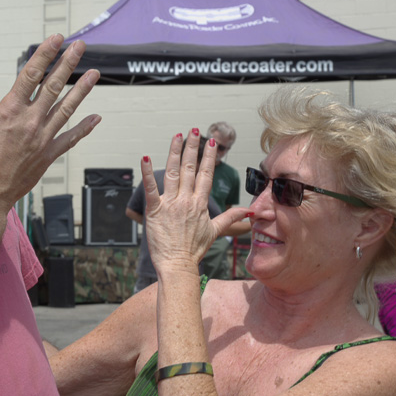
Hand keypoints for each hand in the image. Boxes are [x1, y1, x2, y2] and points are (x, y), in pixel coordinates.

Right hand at [0, 34, 100, 212]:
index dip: (45, 54)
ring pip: (67, 108)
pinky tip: (96, 117)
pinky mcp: (49, 155)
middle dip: (68, 63)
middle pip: (54, 86)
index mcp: (10, 110)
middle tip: (80, 46)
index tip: (56, 39)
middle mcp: (30, 121)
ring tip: (95, 73)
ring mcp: (42, 139)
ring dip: (82, 89)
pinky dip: (84, 128)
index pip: (31, 74)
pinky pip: (71, 139)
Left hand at [142, 132, 249, 274]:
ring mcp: (170, 204)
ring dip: (175, 153)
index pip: (206, 174)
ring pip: (173, 173)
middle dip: (192, 147)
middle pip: (190, 168)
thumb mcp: (215, 231)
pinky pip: (151, 188)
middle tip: (194, 130)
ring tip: (177, 136)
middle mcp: (186, 200)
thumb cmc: (194, 250)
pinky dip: (147, 173)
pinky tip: (145, 158)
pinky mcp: (155, 210)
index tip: (211, 142)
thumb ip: (230, 217)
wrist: (178, 265)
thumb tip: (250, 211)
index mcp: (200, 204)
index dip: (208, 157)